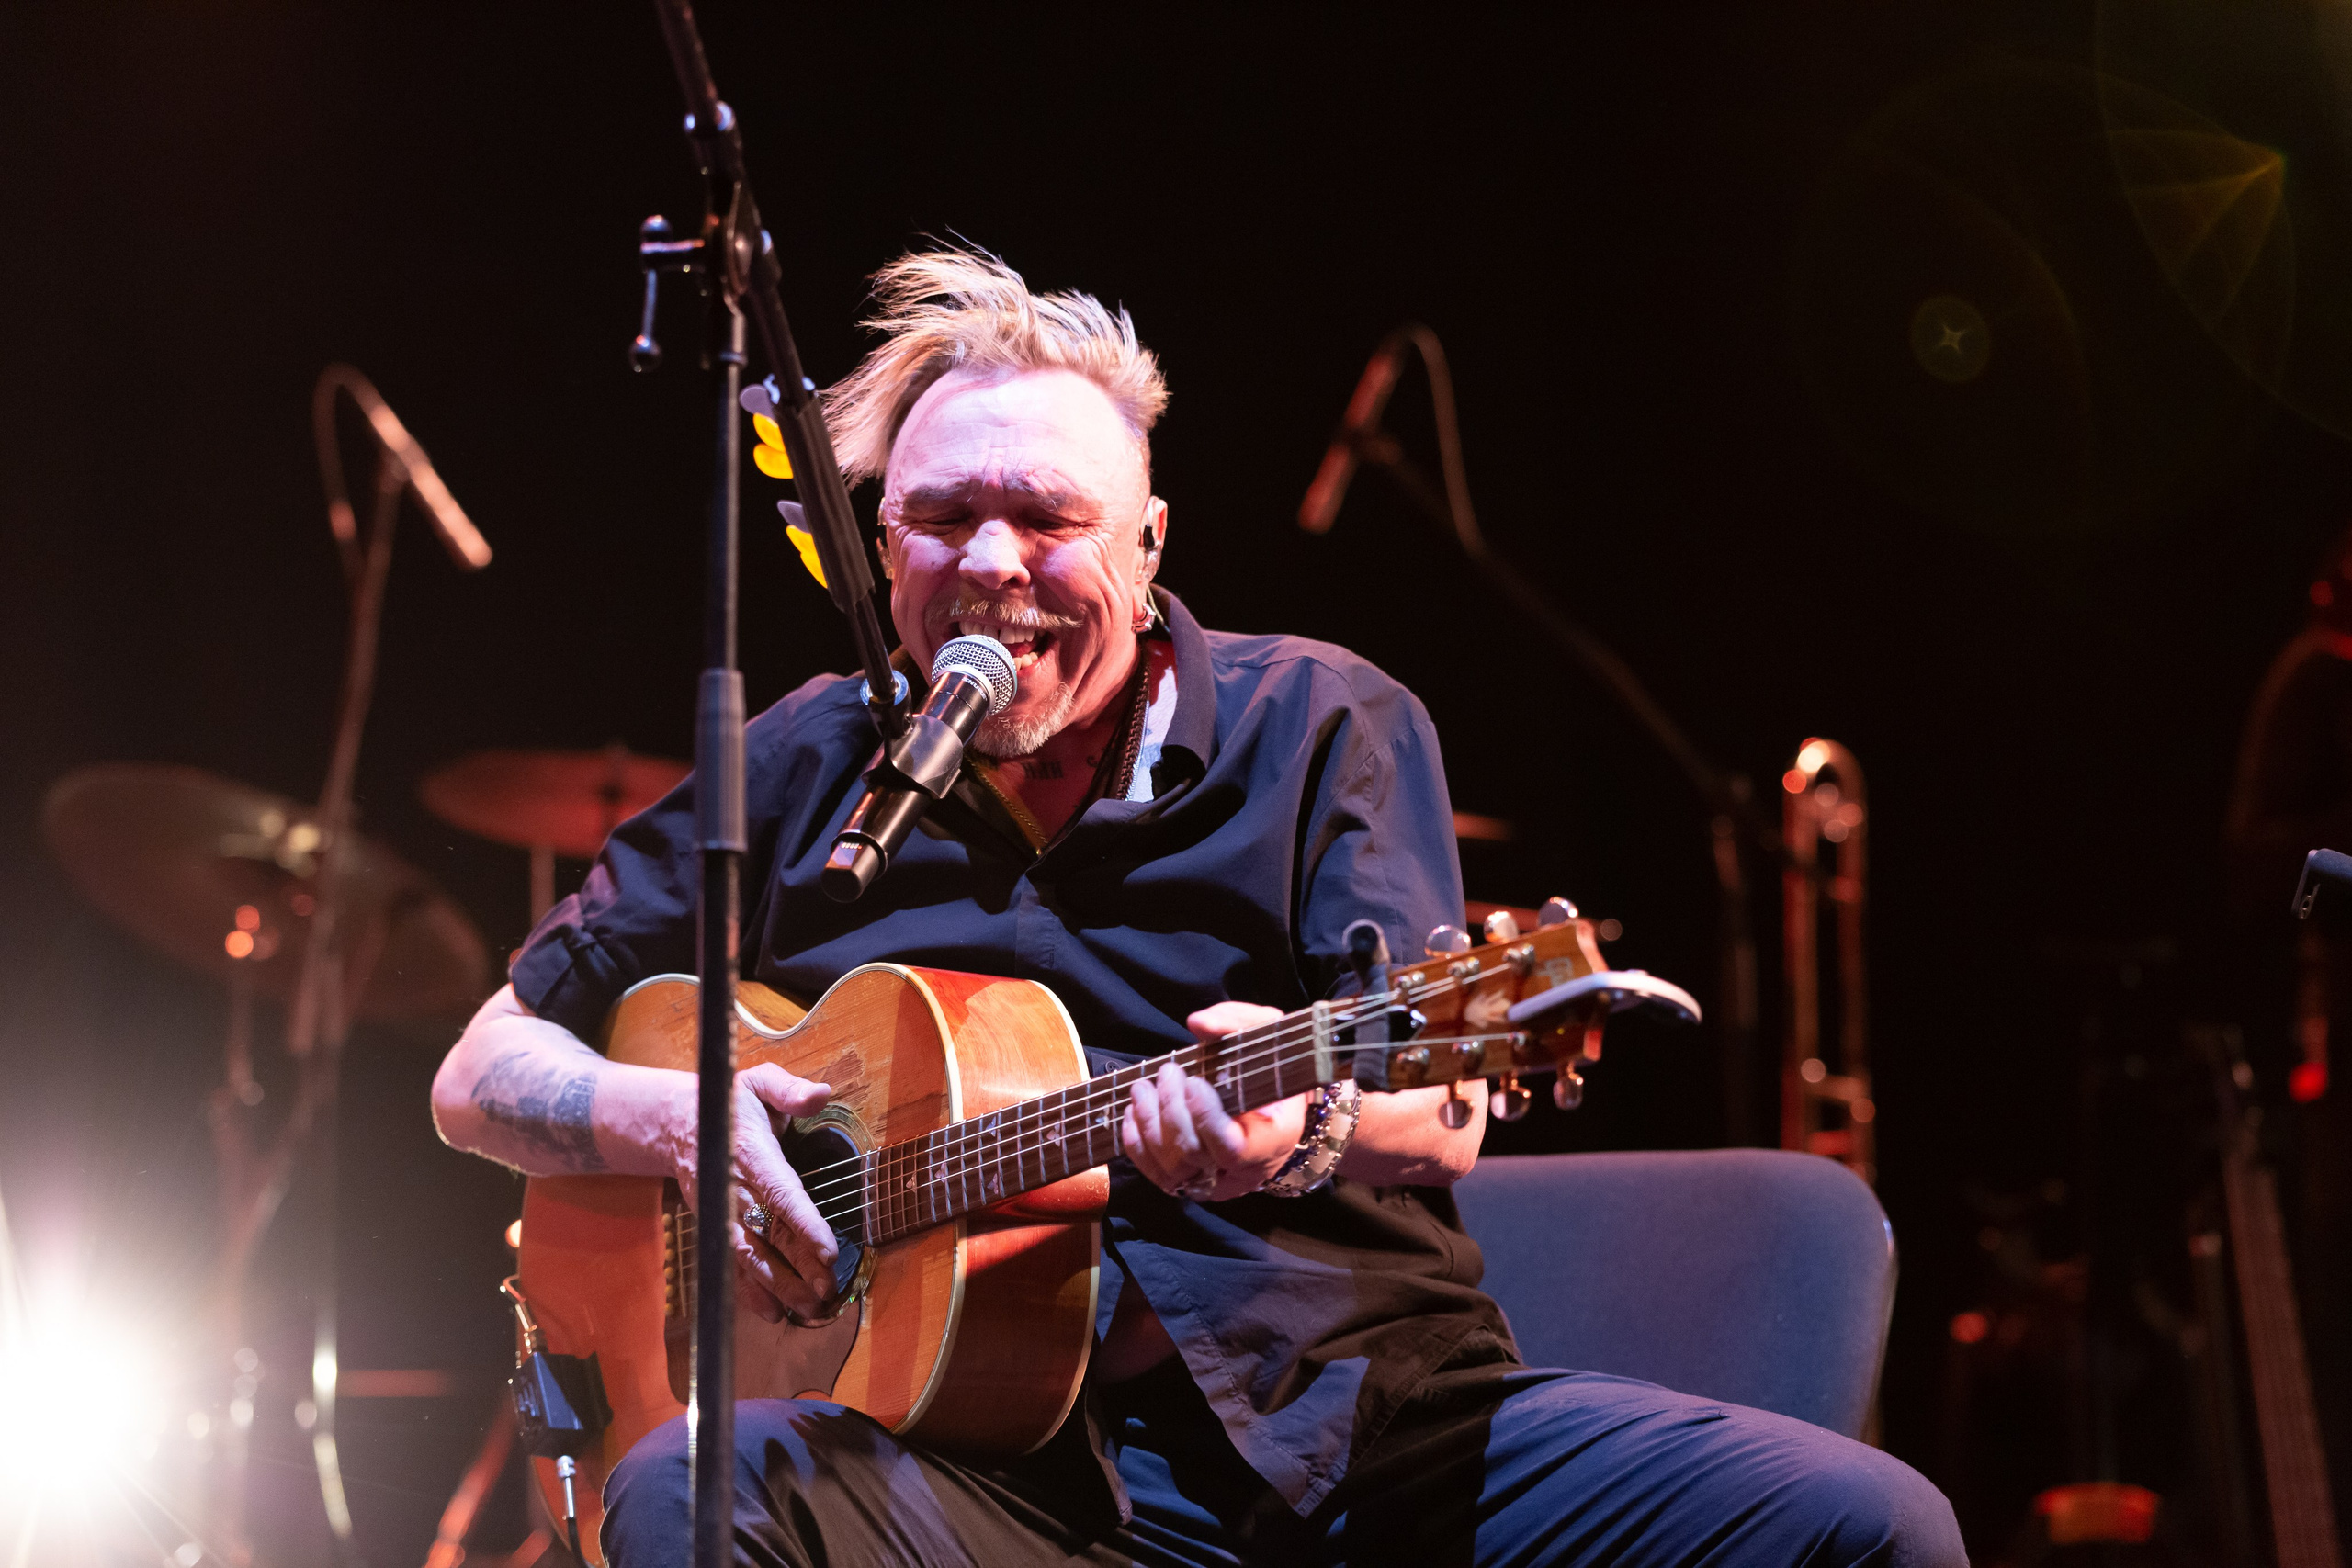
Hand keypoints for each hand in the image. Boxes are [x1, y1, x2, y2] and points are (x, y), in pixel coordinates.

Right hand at [667, 1063, 836, 1325]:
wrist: (674, 1123)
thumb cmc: (730, 1102)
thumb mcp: (758, 1082)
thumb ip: (789, 1090)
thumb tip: (820, 1094)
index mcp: (748, 1153)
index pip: (780, 1193)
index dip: (804, 1223)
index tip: (829, 1251)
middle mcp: (733, 1189)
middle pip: (768, 1234)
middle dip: (797, 1267)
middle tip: (827, 1292)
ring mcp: (721, 1213)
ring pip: (751, 1256)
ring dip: (779, 1286)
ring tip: (809, 1310)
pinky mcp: (716, 1227)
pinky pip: (733, 1262)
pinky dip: (749, 1290)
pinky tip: (771, 1312)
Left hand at [1122, 1002, 1305, 1203]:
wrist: (1273, 1102)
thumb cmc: (1271, 1066)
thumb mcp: (1267, 1033)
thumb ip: (1237, 1022)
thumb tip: (1198, 1024)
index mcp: (1274, 1139)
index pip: (1232, 1149)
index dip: (1205, 1118)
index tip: (1193, 1081)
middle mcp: (1246, 1171)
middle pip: (1194, 1154)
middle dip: (1171, 1109)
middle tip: (1168, 1072)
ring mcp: (1216, 1181)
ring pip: (1171, 1169)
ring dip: (1149, 1122)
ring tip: (1144, 1087)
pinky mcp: (1191, 1183)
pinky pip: (1156, 1175)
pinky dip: (1137, 1143)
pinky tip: (1135, 1112)